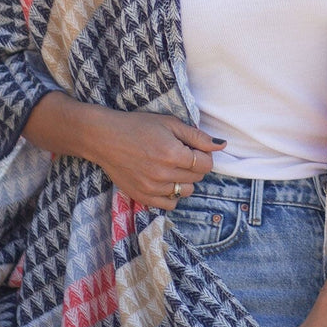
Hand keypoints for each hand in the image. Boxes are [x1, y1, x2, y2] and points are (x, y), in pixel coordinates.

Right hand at [85, 108, 224, 208]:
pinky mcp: (142, 197)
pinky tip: (164, 180)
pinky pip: (170, 203)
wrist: (105, 138)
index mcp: (172, 154)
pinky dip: (172, 194)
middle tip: (180, 154)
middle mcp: (163, 174)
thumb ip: (197, 136)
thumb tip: (221, 146)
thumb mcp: (169, 123)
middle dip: (195, 166)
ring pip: (186, 191)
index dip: (204, 155)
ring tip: (171, 167)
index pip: (206, 164)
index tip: (193, 148)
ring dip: (185, 180)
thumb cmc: (138, 126)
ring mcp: (152, 188)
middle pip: (197, 177)